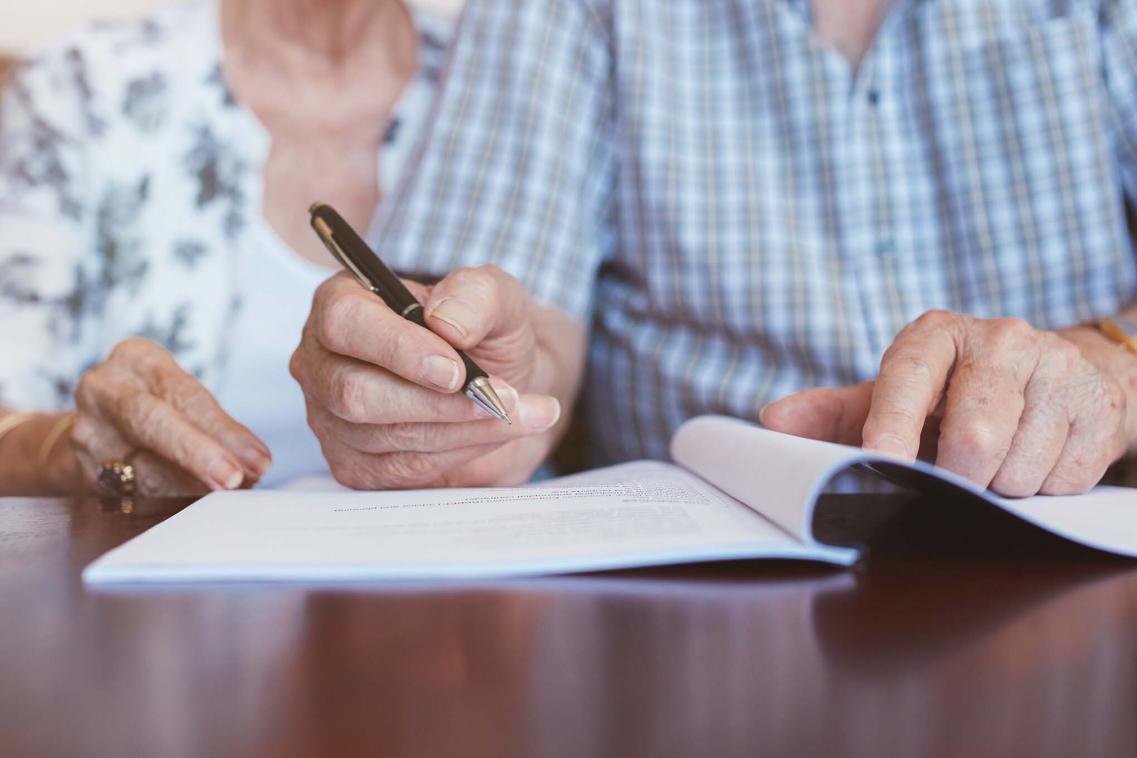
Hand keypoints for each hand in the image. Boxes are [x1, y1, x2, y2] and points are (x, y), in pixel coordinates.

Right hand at [69, 338, 270, 495]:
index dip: (222, 429)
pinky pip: (134, 495)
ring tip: (232, 490)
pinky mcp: (84, 473)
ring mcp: (87, 433)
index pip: (182, 393)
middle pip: (151, 422)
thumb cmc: (161, 407)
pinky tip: (199, 503)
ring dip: (194, 485)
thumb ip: (217, 425)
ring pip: (143, 468)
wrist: (101, 428)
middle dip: (198, 454)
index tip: (258, 458)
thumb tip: (256, 463)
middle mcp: (103, 391)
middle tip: (236, 478)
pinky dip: (173, 501)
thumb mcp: (184, 397)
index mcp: (135, 359)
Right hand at [290, 266, 583, 488]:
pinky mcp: (355, 465)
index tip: (456, 370)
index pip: (344, 323)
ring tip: (514, 411)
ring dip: (462, 428)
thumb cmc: (485, 333)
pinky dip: (457, 452)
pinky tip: (493, 433)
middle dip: (437, 401)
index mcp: (343, 302)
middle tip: (500, 398)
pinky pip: (401, 469)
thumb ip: (476, 294)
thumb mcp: (496, 299)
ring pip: (384, 435)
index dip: (398, 349)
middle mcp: (324, 361)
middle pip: (356, 392)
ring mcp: (331, 419)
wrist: (502, 383)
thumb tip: (447, 322)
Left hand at [761, 311, 1131, 496]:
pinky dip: (1042, 489)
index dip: (893, 425)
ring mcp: (1056, 369)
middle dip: (956, 477)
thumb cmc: (953, 393)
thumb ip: (833, 414)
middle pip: (974, 436)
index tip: (880, 462)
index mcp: (935, 335)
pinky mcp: (1098, 406)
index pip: (908, 378)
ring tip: (994, 462)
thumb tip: (771, 424)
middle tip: (950, 478)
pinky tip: (1034, 459)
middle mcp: (1000, 340)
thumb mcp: (893, 396)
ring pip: (1019, 467)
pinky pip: (1062, 479)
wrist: (1058, 375)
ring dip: (1000, 487)